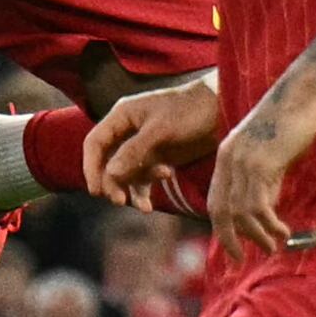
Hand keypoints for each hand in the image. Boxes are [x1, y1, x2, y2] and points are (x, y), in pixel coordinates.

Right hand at [83, 78, 222, 207]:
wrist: (224, 110)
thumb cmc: (191, 111)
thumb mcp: (161, 130)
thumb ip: (134, 151)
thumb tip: (109, 174)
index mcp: (122, 116)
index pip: (95, 143)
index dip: (91, 167)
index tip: (96, 190)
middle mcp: (128, 131)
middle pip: (107, 162)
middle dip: (112, 183)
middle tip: (120, 201)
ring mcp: (143, 146)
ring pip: (125, 174)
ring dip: (131, 190)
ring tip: (144, 206)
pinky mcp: (159, 158)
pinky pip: (143, 179)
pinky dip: (144, 192)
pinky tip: (148, 206)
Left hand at [207, 79, 315, 258]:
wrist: (299, 92)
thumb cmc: (289, 119)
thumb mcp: (269, 152)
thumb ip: (264, 178)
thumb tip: (266, 208)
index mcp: (226, 157)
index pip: (216, 201)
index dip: (222, 227)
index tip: (233, 247)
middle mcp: (228, 161)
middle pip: (220, 211)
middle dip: (229, 239)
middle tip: (241, 258)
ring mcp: (243, 162)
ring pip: (240, 211)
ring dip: (256, 234)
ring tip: (273, 246)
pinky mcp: (261, 163)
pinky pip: (258, 203)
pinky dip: (268, 223)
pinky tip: (281, 231)